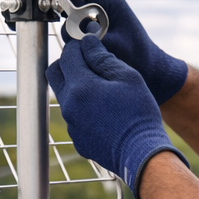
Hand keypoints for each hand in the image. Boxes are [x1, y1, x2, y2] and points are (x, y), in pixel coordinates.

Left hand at [46, 33, 187, 198]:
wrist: (143, 155)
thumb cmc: (139, 114)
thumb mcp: (128, 77)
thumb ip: (103, 58)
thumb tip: (87, 43)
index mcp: (80, 87)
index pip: (68, 55)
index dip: (80, 46)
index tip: (91, 46)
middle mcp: (69, 106)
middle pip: (55, 73)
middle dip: (68, 63)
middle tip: (88, 63)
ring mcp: (71, 125)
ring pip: (64, 96)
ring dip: (76, 87)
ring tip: (101, 89)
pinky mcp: (78, 140)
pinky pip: (74, 117)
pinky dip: (83, 109)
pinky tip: (105, 113)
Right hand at [63, 0, 187, 103]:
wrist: (151, 72)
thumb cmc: (138, 58)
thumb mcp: (112, 44)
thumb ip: (90, 34)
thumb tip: (70, 28)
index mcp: (109, 2)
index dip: (64, 3)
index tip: (60, 18)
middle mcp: (102, 8)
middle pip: (71, 9)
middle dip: (71, 26)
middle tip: (79, 42)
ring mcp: (98, 22)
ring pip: (72, 25)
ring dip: (75, 39)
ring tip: (89, 53)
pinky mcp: (96, 34)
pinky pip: (78, 36)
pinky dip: (79, 46)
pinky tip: (89, 56)